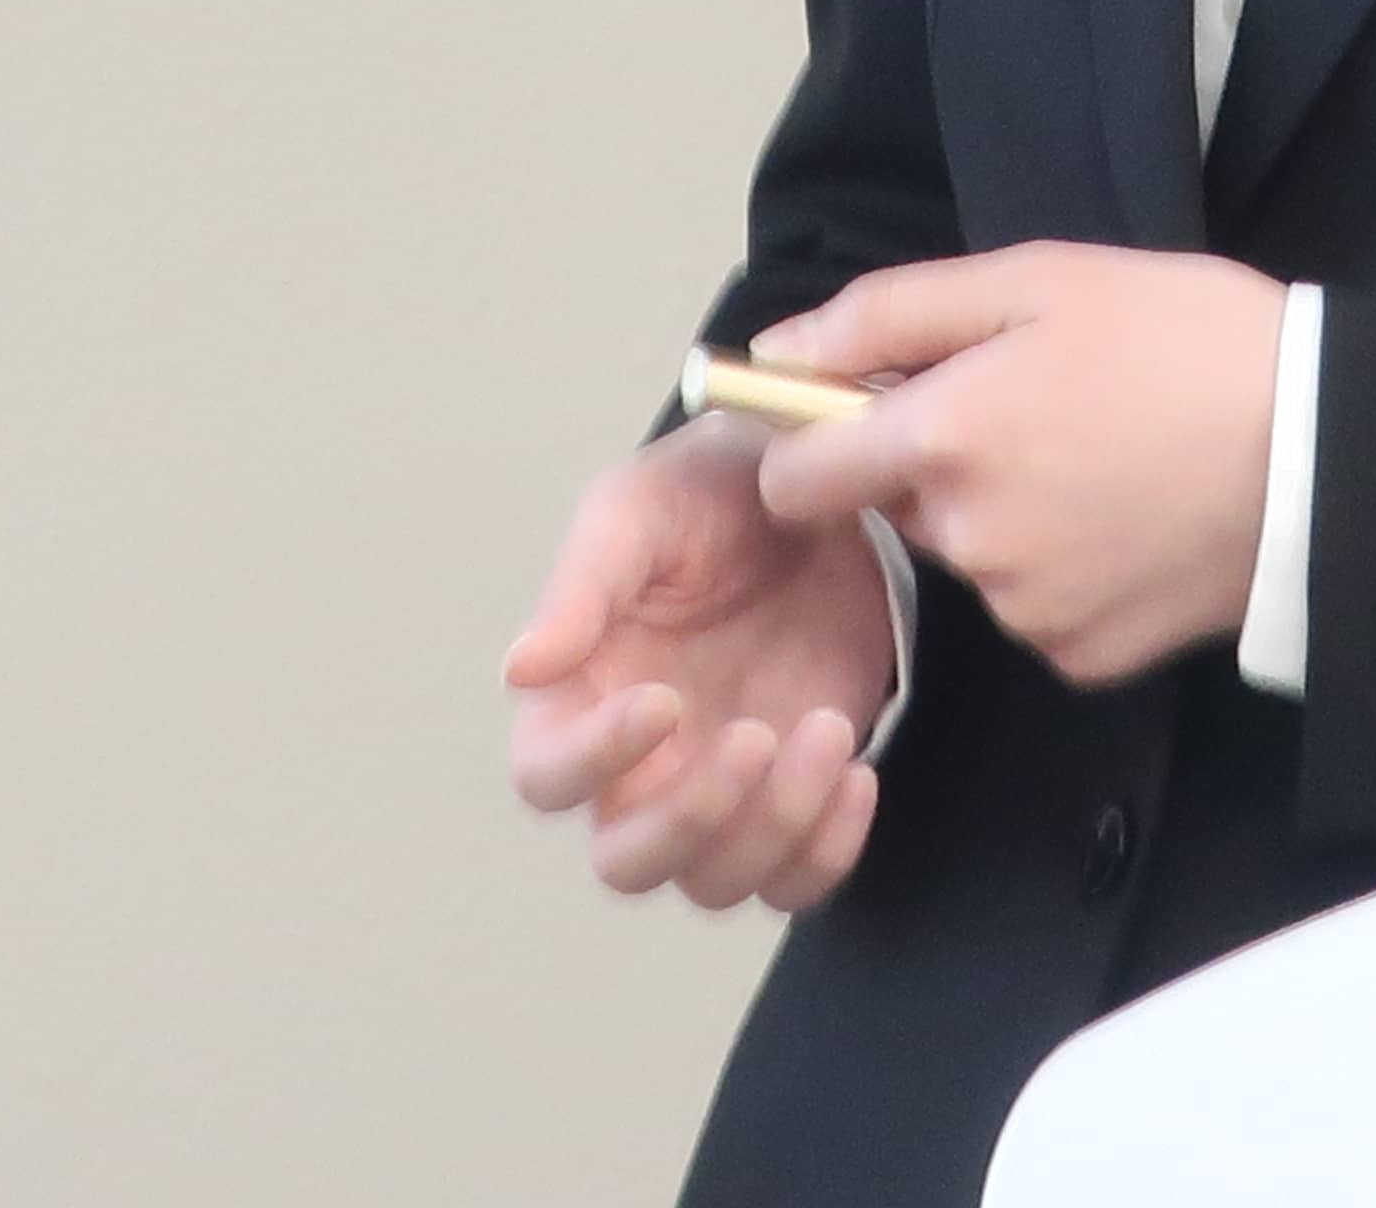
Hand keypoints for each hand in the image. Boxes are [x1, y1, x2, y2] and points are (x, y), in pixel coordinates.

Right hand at [502, 412, 892, 910]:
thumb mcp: (639, 510)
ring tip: (827, 729)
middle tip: (753, 739)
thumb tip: (519, 669)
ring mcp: (719, 792)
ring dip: (773, 827)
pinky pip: (796, 879)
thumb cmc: (707, 493)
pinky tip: (857, 772)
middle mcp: (637, 767)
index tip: (664, 700)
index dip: (595, 760)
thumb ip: (581, 587)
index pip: (547, 776)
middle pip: (627, 863)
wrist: (819, 494)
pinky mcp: (794, 799)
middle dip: (689, 822)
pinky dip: (827, 851)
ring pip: (716, 882)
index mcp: (577, 698)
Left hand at [748, 244, 1287, 689]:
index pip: (797, 476)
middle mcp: (968, 540)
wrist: (1324, 450)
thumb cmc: (1184, 337)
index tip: (865, 413)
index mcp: (943, 438)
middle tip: (1043, 407)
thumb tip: (774, 353)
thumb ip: (888, 315)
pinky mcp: (1082, 658)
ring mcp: (1025, 610)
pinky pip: (1036, 607)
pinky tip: (1131, 519)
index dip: (814, 442)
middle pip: (903, 507)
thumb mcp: (1036, 279)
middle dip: (945, 461)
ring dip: (1010, 513)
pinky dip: (1066, 568)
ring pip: (974, 556)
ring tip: (1105, 456)